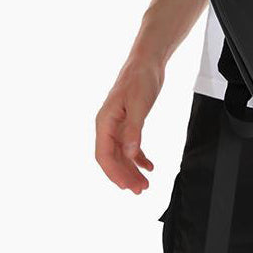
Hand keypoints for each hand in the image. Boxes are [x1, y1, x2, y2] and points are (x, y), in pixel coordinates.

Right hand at [95, 57, 163, 192]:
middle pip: (113, 158)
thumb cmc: (140, 79)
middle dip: (124, 175)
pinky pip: (131, 145)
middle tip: (140, 190)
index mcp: (104, 122)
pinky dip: (139, 157)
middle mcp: (108, 125)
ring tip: (145, 184)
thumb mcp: (139, 105)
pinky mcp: (129, 122)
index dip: (113, 173)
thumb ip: (133, 130)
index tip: (126, 186)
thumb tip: (130, 153)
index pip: (104, 155)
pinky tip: (149, 166)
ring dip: (132, 169)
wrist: (147, 62)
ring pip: (122, 154)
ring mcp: (117, 124)